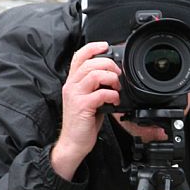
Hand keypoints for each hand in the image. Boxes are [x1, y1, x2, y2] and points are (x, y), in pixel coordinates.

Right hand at [50, 42, 120, 180]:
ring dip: (111, 78)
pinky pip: (100, 93)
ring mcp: (75, 95)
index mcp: (72, 82)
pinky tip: (115, 101)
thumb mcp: (87, 99)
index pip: (78, 56)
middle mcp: (71, 86)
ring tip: (117, 88)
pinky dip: (112, 95)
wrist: (73, 143)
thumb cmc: (82, 123)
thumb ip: (95, 86)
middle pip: (90, 62)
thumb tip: (113, 77)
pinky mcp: (82, 106)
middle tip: (118, 74)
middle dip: (109, 64)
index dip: (93, 47)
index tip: (106, 46)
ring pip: (94, 74)